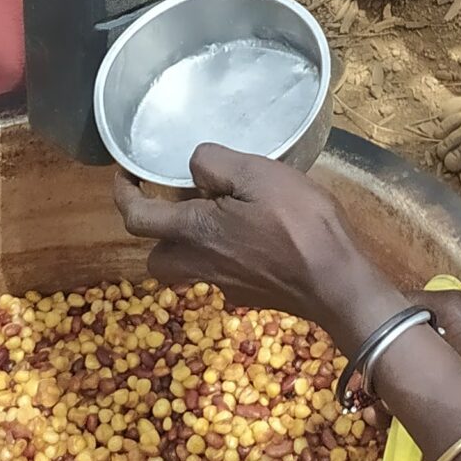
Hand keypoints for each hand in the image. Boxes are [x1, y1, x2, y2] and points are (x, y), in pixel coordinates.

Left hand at [114, 145, 389, 334]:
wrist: (337, 285)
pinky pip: (222, 274)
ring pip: (188, 267)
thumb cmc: (300, 224)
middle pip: (156, 253)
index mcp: (194, 231)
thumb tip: (193, 169)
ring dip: (190, 244)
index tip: (125, 173)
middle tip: (179, 201)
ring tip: (219, 217)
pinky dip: (225, 255)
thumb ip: (216, 164)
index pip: (136, 217)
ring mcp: (225, 285)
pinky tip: (254, 238)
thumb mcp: (259, 174)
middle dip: (157, 229)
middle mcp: (200, 263)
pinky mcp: (250, 296)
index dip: (123, 193)